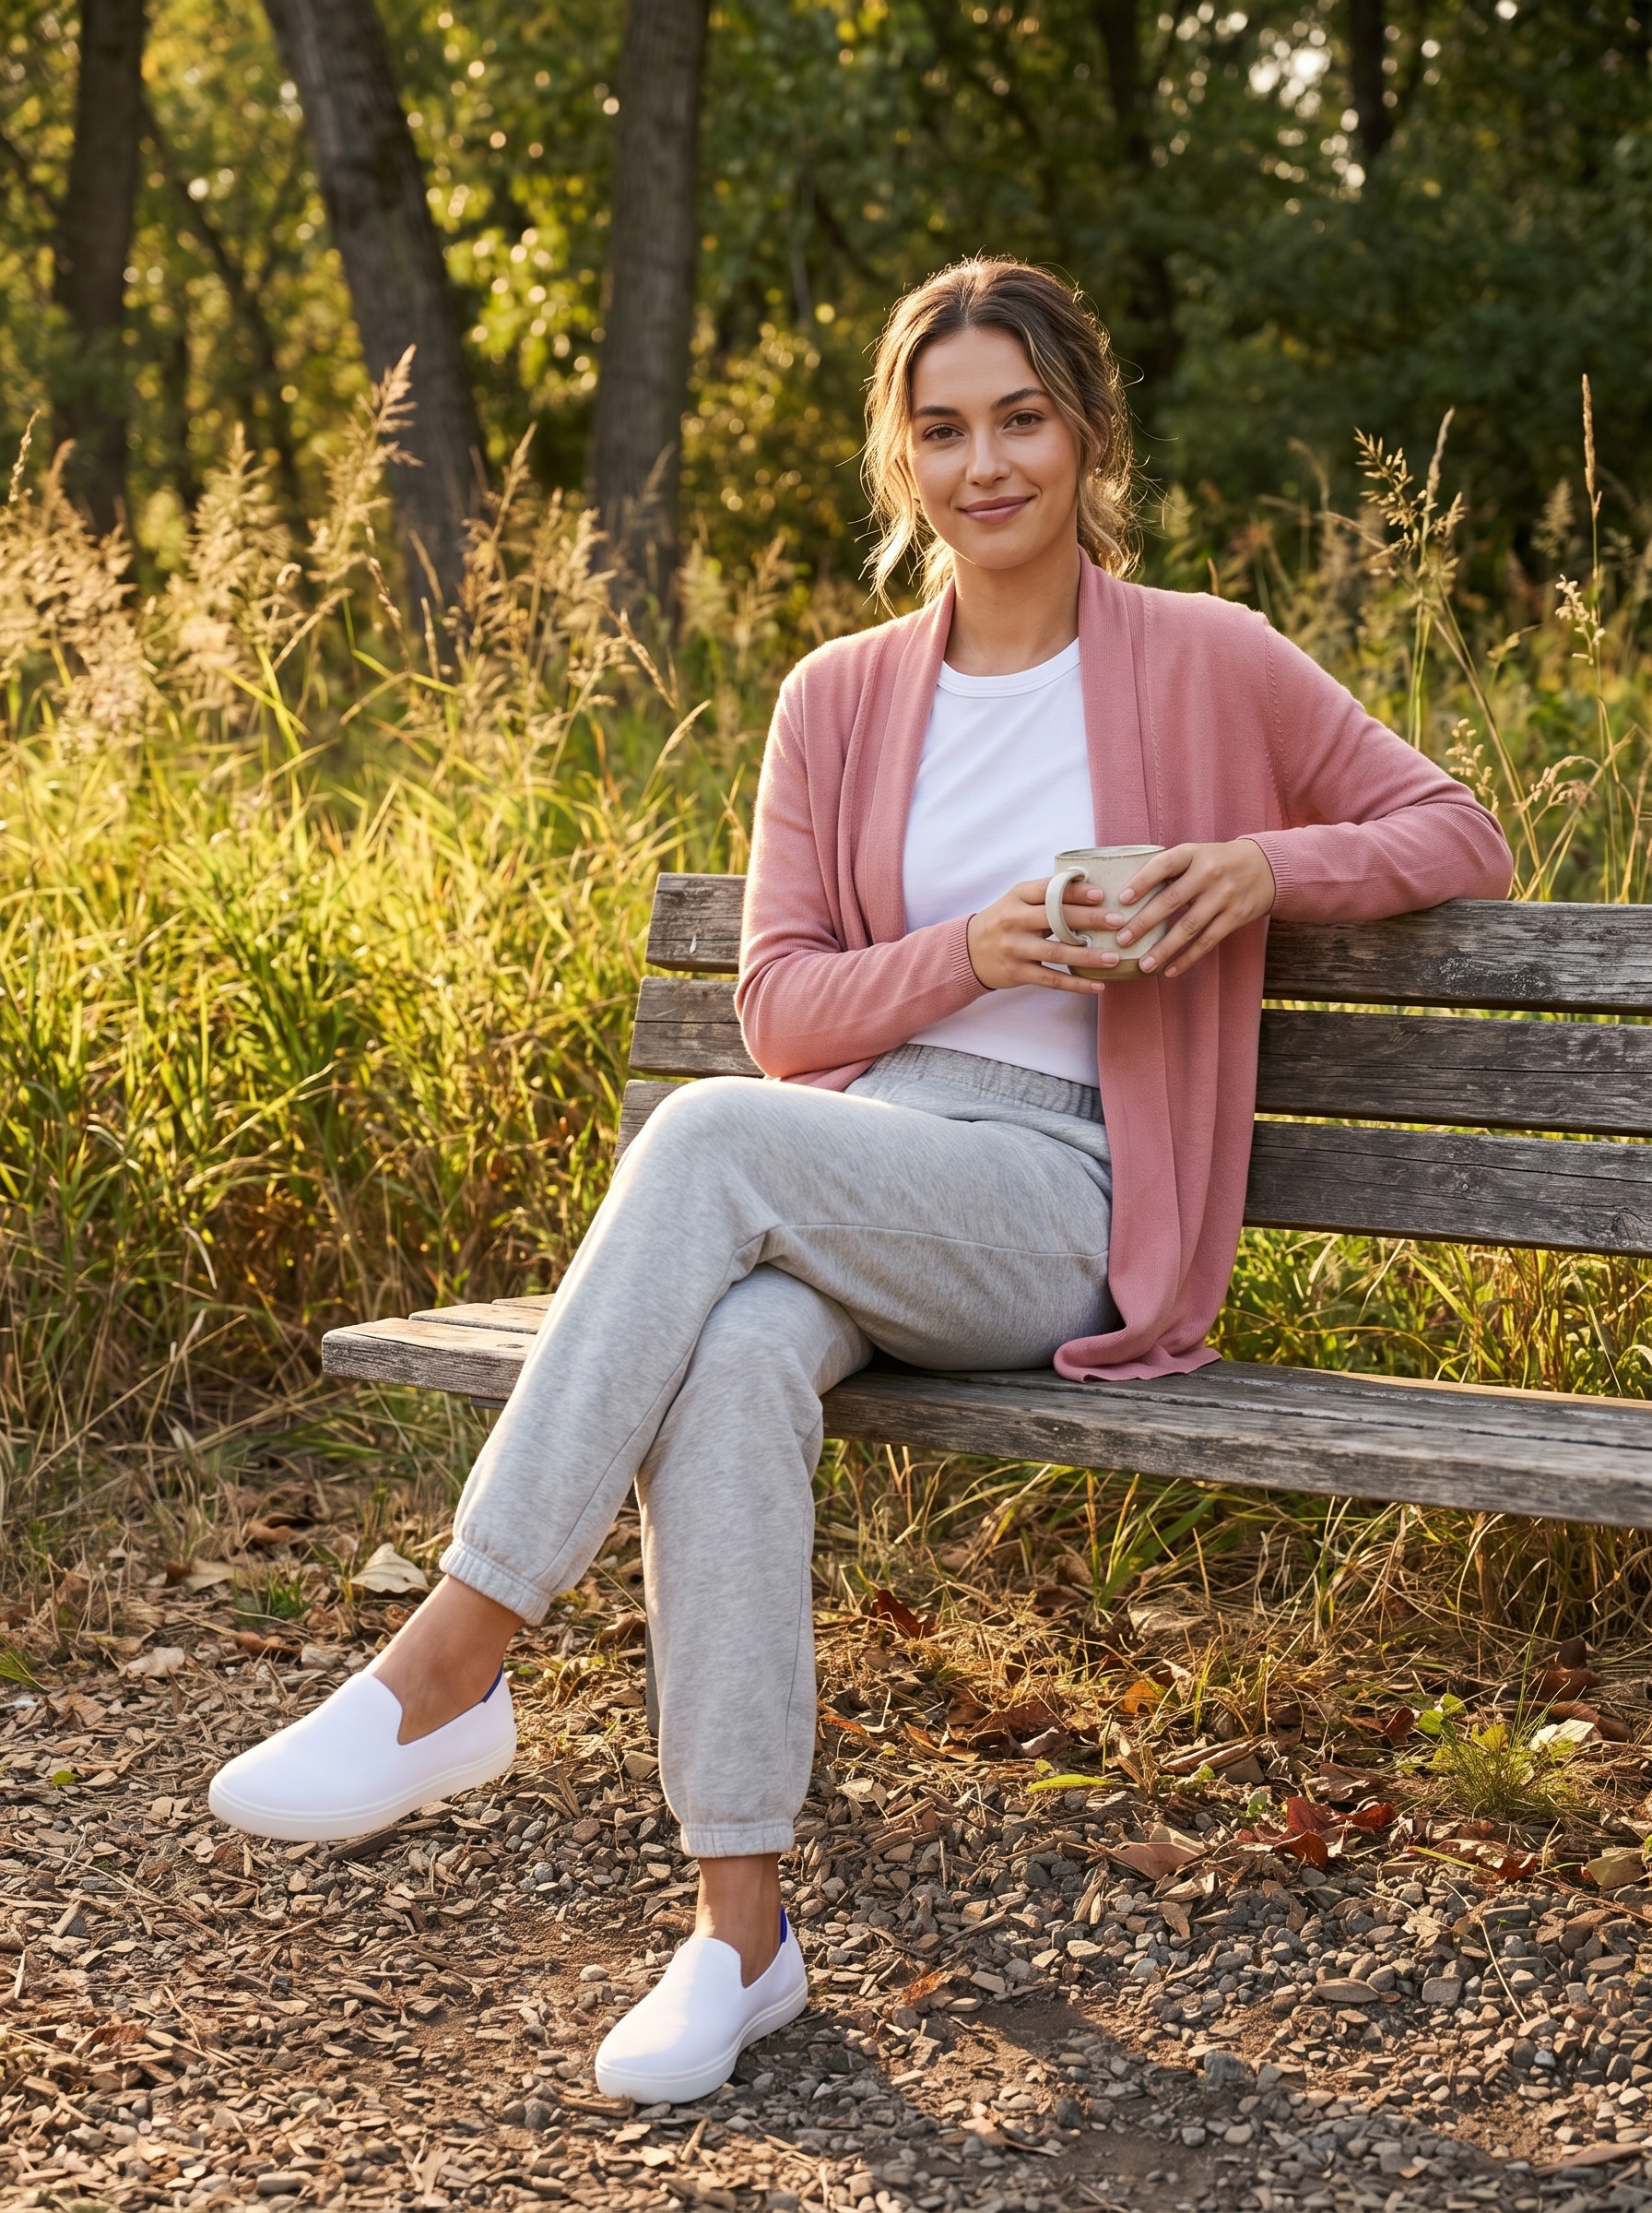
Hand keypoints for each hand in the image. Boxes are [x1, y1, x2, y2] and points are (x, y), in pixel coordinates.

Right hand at [966, 876, 1113, 992]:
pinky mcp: (1017, 972)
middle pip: (1056, 919)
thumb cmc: (1003, 922)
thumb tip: (1091, 891)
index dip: (1074, 891)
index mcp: (1016, 897)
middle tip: (1118, 922)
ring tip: (1113, 958)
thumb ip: (1046, 897)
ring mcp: (1015, 948)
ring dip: (1088, 956)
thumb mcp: (1016, 901)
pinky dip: (1076, 984)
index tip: (1100, 894)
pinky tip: (1097, 985)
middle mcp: (1014, 920)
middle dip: (1090, 919)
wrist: (967, 952)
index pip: (1048, 890)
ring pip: (1056, 952)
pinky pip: (1051, 979)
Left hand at [1114, 838, 1276, 976]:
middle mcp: (1208, 873)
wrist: (1265, 867)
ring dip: (1164, 948)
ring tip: (1143, 964)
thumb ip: (1169, 870)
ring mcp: (1223, 897)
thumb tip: (1127, 895)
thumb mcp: (1196, 854)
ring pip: (1189, 927)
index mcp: (1193, 853)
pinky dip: (1187, 958)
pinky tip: (1169, 970)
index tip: (1122, 899)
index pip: (1164, 865)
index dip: (1142, 881)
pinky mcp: (1234, 917)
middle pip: (1171, 900)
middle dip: (1144, 922)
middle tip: (1123, 939)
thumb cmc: (1217, 862)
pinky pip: (1207, 942)